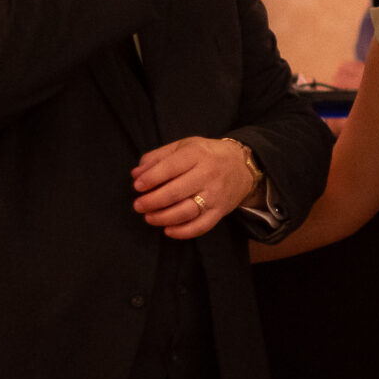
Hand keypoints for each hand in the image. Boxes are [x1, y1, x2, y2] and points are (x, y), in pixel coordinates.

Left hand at [131, 136, 257, 238]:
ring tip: (149, 217)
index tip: (137, 186)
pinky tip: (168, 230)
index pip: (170, 167)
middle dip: (152, 201)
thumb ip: (158, 157)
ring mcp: (215, 194)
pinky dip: (183, 232)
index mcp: (197, 154)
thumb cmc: (207, 155)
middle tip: (138, 205)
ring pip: (187, 211)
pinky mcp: (221, 211)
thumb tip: (136, 174)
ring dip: (164, 218)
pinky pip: (201, 226)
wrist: (242, 166)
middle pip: (176, 192)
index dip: (151, 178)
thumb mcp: (183, 146)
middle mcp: (208, 174)